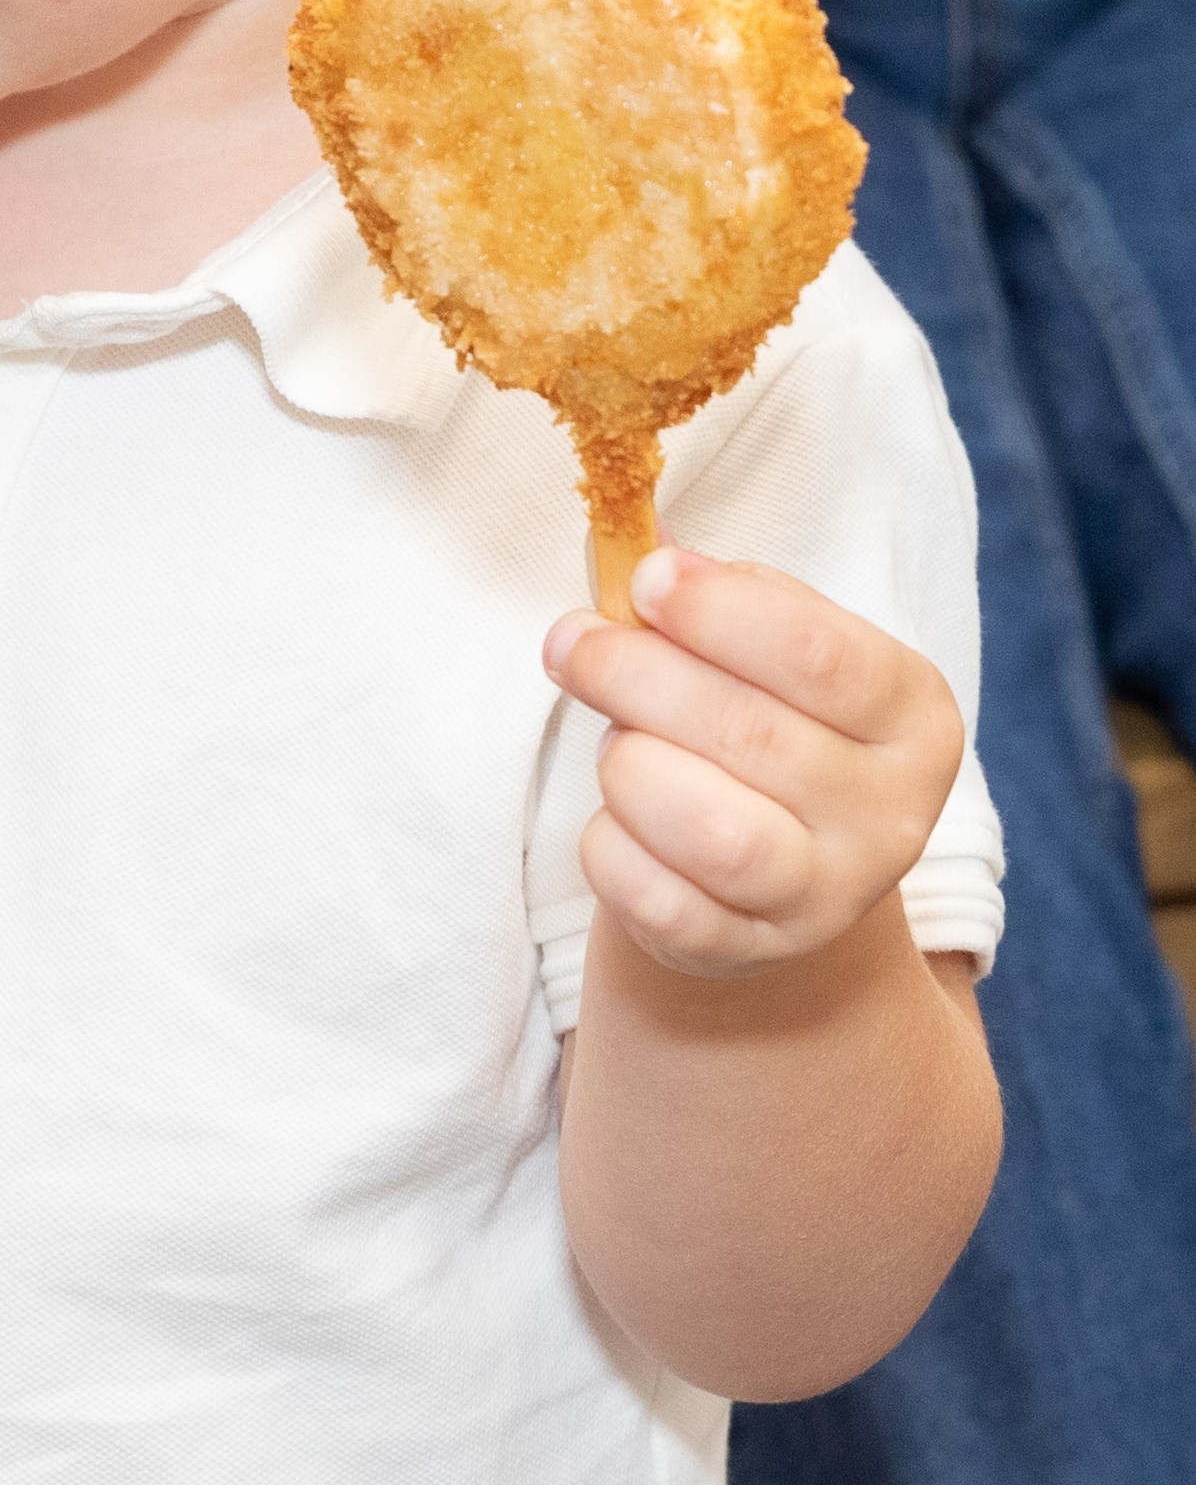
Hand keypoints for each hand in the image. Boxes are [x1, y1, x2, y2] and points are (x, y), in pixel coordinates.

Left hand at [543, 545, 965, 978]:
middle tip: (572, 642)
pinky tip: (613, 816)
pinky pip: (656, 899)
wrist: (770, 872)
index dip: (719, 612)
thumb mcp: (764, 652)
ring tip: (616, 740)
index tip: (643, 576)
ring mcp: (827, 898)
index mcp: (913, 715)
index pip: (822, 655)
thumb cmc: (764, 725)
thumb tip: (632, 533)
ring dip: (631, 765)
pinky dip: (611, 846)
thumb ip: (710, 592)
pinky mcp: (748, 951)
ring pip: (710, 831)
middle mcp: (891, 815)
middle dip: (636, 674)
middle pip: (749, 734)